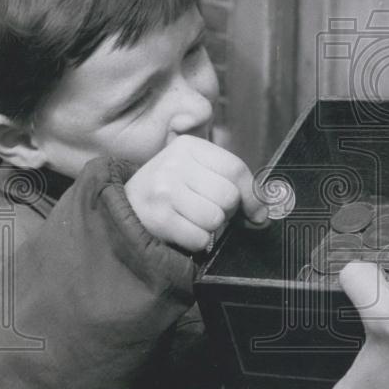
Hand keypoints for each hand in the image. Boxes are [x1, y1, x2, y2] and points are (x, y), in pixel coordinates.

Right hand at [124, 135, 266, 252]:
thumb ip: (230, 181)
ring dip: (210, 228)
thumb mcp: (195, 172)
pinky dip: (197, 241)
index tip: (255, 212)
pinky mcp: (158, 218)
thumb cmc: (168, 191)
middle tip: (209, 212)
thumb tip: (263, 213)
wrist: (125, 207)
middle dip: (226, 212)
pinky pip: (200, 238)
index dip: (252, 195)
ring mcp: (163, 190)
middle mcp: (174, 163)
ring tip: (192, 220)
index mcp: (188, 146)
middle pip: (228, 196)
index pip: (235, 169)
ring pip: (215, 218)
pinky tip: (182, 231)